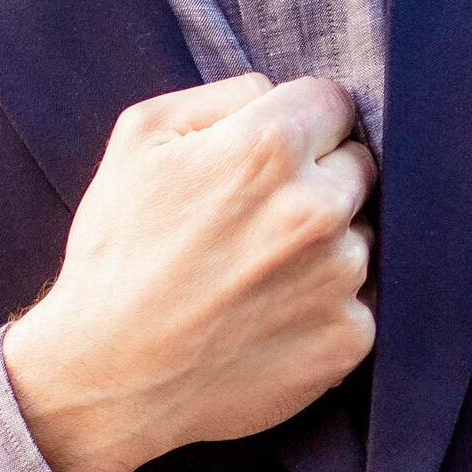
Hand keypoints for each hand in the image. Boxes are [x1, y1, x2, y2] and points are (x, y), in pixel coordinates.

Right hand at [1, 73, 375, 471]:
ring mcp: (340, 276)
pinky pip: (362, 297)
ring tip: (259, 272)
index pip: (333, 103)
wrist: (108, 378)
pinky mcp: (350, 337)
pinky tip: (274, 314)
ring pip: (362, 232)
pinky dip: (328, 302)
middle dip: (320, 179)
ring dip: (327, 243)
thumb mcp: (140, 138)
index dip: (300, 124)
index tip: (271, 157)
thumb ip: (223, 96)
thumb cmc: (117, 252)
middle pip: (358, 164)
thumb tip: (276, 94)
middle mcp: (318, 206)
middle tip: (260, 218)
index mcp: (269, 146)